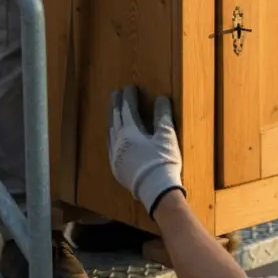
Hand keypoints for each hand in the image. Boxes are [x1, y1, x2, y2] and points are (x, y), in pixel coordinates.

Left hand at [109, 86, 184, 216]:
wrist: (156, 190)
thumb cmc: (163, 161)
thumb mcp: (166, 136)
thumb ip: (162, 115)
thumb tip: (161, 98)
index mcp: (130, 132)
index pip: (128, 109)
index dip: (129, 97)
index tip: (129, 87)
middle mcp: (118, 142)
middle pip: (115, 119)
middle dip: (116, 105)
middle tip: (115, 93)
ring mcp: (116, 156)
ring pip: (111, 133)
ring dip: (112, 120)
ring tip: (112, 112)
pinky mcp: (117, 169)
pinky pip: (110, 147)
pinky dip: (111, 137)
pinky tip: (113, 138)